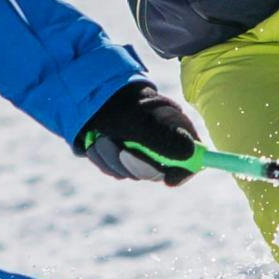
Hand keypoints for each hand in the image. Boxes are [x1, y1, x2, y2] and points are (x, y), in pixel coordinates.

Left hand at [76, 80, 200, 184]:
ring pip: (133, 173)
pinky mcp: (122, 155)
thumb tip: (190, 153)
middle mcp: (161, 140)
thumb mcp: (138, 122)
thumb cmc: (116, 105)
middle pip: (159, 172)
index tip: (169, 180)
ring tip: (104, 138)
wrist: (84, 97)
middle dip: (135, 165)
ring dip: (113, 159)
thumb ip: (162, 139)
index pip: (194, 156)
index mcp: (174, 127)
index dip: (185, 171)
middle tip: (121, 151)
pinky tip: (97, 141)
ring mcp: (142, 150)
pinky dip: (104, 158)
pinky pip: (116, 170)